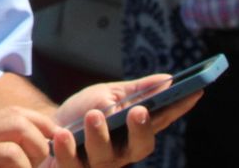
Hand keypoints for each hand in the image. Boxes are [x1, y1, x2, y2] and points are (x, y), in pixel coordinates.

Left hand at [49, 74, 202, 167]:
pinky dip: (67, 148)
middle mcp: (121, 153)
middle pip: (139, 147)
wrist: (44, 129)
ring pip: (104, 156)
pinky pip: (71, 164)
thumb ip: (136, 92)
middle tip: (138, 110)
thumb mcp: (108, 96)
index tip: (193, 91)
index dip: (178, 108)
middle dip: (141, 129)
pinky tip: (61, 134)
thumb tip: (169, 79)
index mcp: (134, 133)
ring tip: (93, 114)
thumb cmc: (83, 113)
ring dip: (99, 135)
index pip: (161, 121)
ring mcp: (97, 163)